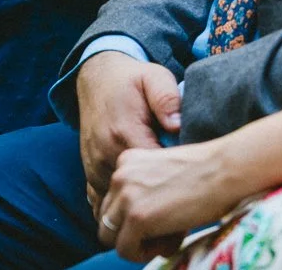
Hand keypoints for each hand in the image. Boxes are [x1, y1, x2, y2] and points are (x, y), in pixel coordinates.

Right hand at [76, 51, 180, 208]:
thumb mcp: (155, 77)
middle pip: (137, 193)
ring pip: (119, 200)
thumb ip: (167, 99)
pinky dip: (120, 203)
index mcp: (125, 133)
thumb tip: (177, 125)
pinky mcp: (90, 170)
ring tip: (162, 198)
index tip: (191, 177)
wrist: (97, 78)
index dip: (175, 179)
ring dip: (139, 202)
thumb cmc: (132, 80)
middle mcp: (105, 154)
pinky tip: (138, 200)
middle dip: (159, 196)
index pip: (154, 172)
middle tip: (180, 193)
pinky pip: (102, 199)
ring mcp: (95, 165)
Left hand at [99, 140, 249, 261]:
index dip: (135, 217)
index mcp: (126, 161)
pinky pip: (125, 250)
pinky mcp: (137, 217)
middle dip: (132, 232)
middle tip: (165, 232)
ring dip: (138, 244)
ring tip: (168, 238)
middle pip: (107, 219)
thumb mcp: (163, 174)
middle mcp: (120, 175)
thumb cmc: (206, 172)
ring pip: (111, 237)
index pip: (113, 201)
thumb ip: (143, 191)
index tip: (163, 217)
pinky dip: (145, 254)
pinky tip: (171, 241)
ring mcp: (126, 197)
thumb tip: (135, 227)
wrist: (226, 169)